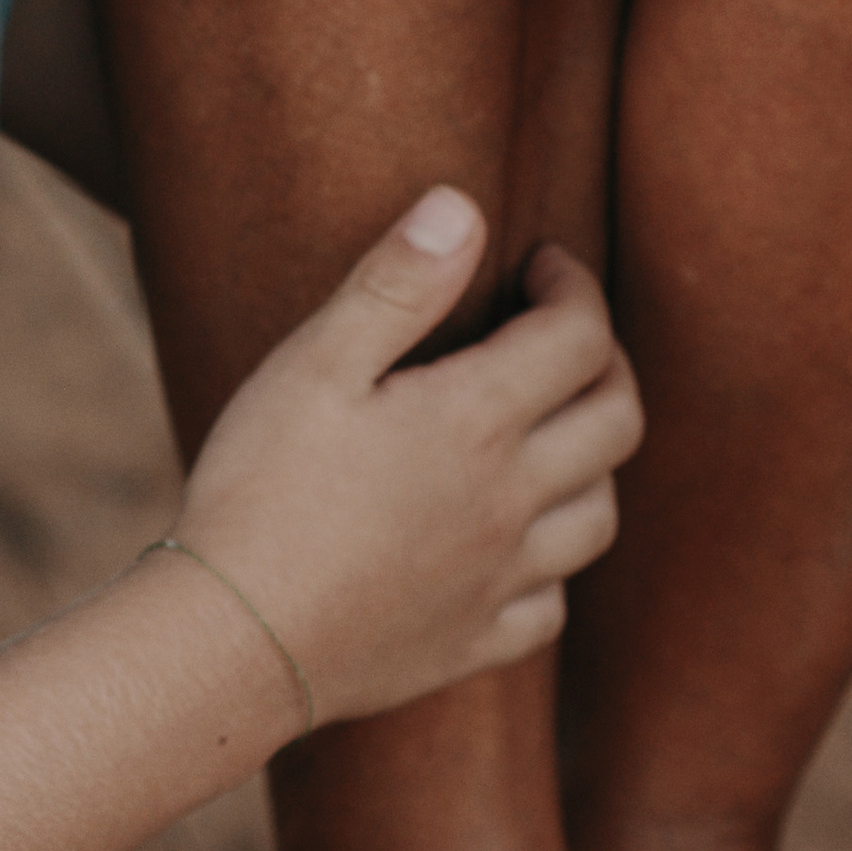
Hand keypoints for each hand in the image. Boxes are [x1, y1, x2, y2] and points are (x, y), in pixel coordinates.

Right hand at [171, 188, 639, 725]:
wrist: (233, 640)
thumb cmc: (261, 491)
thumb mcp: (313, 364)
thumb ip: (395, 283)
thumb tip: (463, 207)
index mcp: (478, 420)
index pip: (579, 335)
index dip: (574, 286)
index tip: (543, 265)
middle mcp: (511, 500)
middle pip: (617, 420)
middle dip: (607, 363)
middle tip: (565, 338)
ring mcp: (499, 580)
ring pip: (599, 516)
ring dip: (594, 463)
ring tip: (551, 436)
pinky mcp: (472, 643)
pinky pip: (551, 609)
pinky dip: (551, 571)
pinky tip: (513, 552)